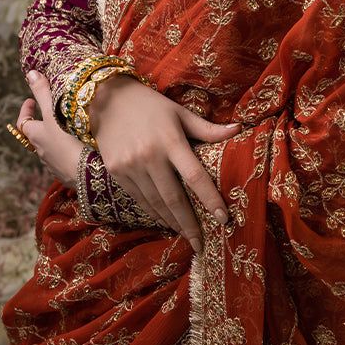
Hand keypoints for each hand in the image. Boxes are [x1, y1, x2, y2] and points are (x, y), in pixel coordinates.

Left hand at [17, 72, 82, 186]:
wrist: (86, 172)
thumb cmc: (67, 140)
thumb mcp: (54, 112)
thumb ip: (42, 93)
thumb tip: (30, 74)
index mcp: (36, 136)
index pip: (23, 122)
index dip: (25, 110)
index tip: (29, 101)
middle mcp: (42, 151)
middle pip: (36, 136)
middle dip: (42, 124)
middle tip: (50, 112)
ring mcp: (54, 164)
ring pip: (51, 148)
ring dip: (55, 138)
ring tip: (68, 128)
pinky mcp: (68, 173)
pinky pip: (65, 159)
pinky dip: (68, 151)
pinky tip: (80, 147)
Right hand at [84, 72, 240, 249]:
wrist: (106, 100)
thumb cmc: (150, 105)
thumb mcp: (180, 113)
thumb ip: (207, 129)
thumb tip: (238, 129)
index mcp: (170, 141)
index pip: (195, 176)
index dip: (210, 199)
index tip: (223, 218)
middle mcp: (149, 157)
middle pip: (174, 199)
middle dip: (189, 225)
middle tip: (201, 244)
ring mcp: (130, 167)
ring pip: (155, 203)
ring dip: (172, 222)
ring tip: (186, 236)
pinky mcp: (116, 172)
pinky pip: (138, 199)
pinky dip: (153, 213)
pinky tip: (165, 221)